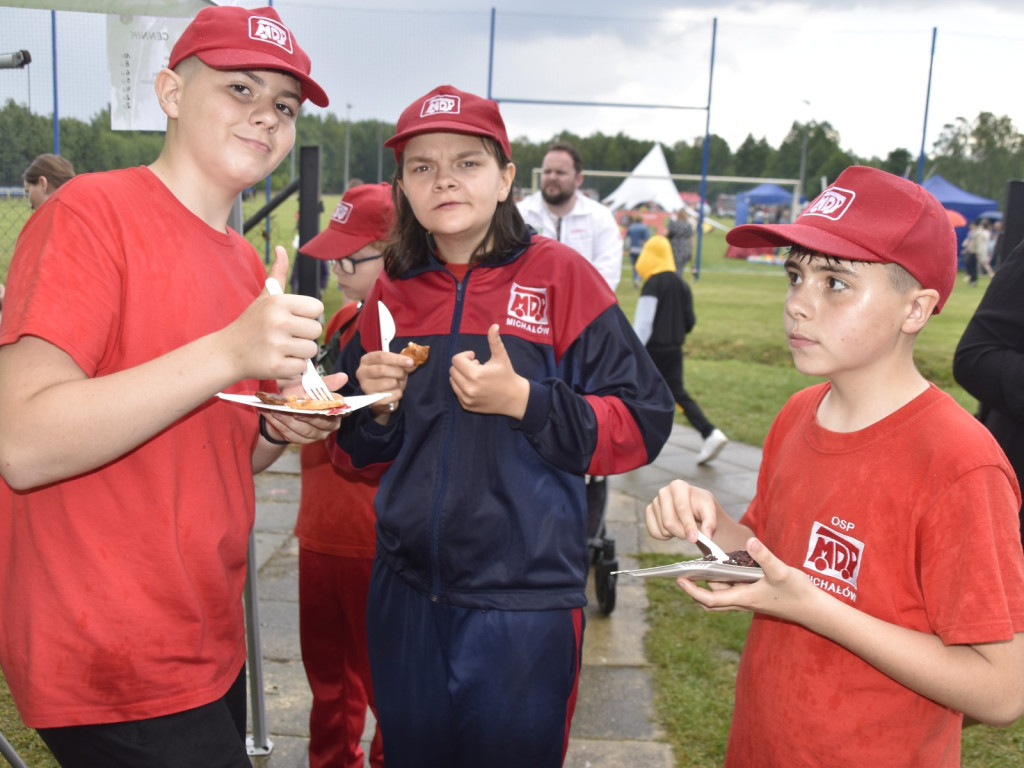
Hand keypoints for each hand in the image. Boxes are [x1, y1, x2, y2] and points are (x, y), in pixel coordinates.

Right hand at [223, 246, 324, 380]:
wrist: (227, 352)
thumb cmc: (251, 323)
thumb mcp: (264, 297)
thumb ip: (277, 274)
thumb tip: (281, 248)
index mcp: (279, 302)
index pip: (317, 308)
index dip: (307, 316)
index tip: (292, 320)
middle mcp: (279, 322)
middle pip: (317, 331)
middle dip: (304, 336)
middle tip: (285, 337)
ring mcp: (277, 345)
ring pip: (311, 351)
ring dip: (299, 353)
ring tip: (280, 348)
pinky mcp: (276, 366)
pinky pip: (301, 368)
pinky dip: (292, 368)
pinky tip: (277, 361)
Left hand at [260, 371, 347, 443]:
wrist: (284, 406)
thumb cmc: (301, 394)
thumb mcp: (312, 386)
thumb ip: (326, 384)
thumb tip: (344, 377)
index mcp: (336, 411)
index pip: (335, 412)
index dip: (323, 409)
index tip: (309, 405)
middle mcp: (330, 426)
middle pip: (319, 423)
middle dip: (302, 414)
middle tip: (288, 407)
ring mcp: (317, 435)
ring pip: (304, 430)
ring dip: (288, 420)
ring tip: (275, 409)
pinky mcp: (303, 440)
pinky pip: (291, 435)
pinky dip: (280, 425)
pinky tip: (270, 415)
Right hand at [356, 349, 413, 421]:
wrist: (381, 395)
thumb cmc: (387, 376)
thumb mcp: (394, 365)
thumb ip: (403, 362)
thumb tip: (412, 363)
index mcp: (366, 360)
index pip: (381, 357)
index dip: (397, 359)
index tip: (411, 362)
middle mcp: (362, 373)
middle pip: (382, 369)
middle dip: (398, 372)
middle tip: (403, 375)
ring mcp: (366, 387)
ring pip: (390, 383)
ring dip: (399, 383)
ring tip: (396, 384)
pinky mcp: (373, 400)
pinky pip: (393, 395)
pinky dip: (398, 393)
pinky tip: (394, 392)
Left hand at [449, 324, 528, 418]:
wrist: (514, 398)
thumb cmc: (507, 374)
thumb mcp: (501, 356)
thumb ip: (494, 340)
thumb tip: (494, 325)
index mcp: (475, 374)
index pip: (456, 360)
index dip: (465, 356)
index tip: (475, 357)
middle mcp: (469, 388)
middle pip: (453, 370)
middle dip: (463, 366)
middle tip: (477, 367)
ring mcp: (467, 398)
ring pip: (452, 381)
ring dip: (461, 376)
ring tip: (475, 376)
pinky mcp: (467, 405)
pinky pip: (456, 392)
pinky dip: (462, 387)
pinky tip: (475, 386)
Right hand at [645, 478, 722, 542]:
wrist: (693, 507)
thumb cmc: (701, 506)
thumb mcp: (710, 510)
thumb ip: (710, 522)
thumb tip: (707, 535)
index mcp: (678, 486)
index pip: (681, 508)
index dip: (688, 525)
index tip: (694, 538)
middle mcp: (663, 492)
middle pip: (669, 521)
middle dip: (682, 533)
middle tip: (692, 536)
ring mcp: (654, 502)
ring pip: (662, 529)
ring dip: (675, 534)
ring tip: (684, 527)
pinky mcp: (649, 513)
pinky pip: (654, 532)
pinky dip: (665, 537)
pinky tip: (674, 530)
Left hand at [676, 537, 817, 620]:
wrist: (814, 608)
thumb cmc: (798, 592)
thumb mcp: (781, 571)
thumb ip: (765, 556)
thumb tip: (749, 542)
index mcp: (744, 597)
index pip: (711, 599)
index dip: (693, 592)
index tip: (679, 581)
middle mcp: (743, 601)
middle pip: (711, 601)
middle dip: (695, 590)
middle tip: (683, 574)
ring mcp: (749, 600)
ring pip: (721, 596)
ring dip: (709, 586)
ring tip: (699, 568)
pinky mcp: (756, 597)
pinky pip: (732, 592)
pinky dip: (723, 583)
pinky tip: (724, 568)